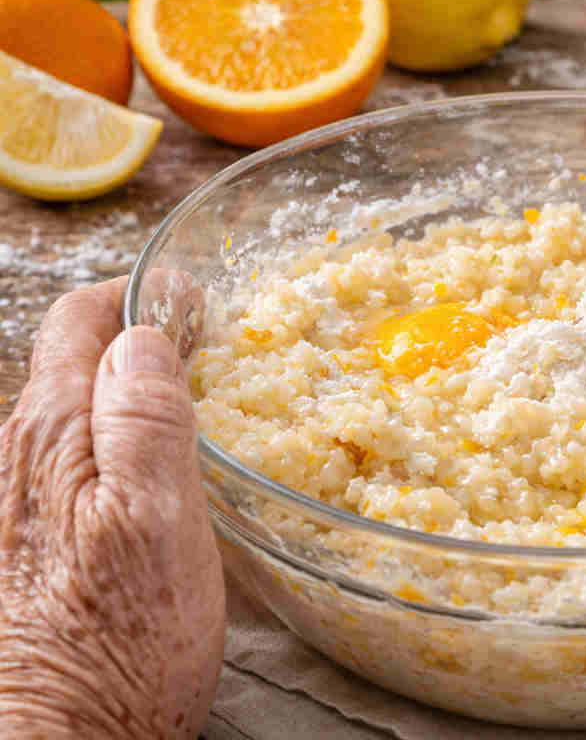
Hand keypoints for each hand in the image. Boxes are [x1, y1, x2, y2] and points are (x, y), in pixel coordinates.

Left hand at [0, 278, 223, 737]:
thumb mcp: (154, 523)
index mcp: (49, 433)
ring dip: (128, 399)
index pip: (80, 320)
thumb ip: (145, 419)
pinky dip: (115, 448)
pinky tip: (152, 484)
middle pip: (72, 363)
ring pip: (74, 416)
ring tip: (188, 417)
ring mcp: (16, 501)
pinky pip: (72, 465)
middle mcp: (15, 456)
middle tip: (207, 361)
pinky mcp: (27, 544)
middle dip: (137, 347)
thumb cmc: (116, 646)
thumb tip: (145, 336)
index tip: (194, 303)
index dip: (139, 298)